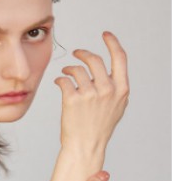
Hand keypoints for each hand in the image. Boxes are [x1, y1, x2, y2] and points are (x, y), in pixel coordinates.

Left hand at [54, 32, 128, 154]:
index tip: (105, 35)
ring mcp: (90, 94)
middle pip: (94, 59)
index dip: (112, 43)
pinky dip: (60, 79)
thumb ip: (116, 88)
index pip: (120, 57)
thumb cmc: (99, 128)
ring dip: (69, 68)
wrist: (85, 145)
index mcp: (121, 89)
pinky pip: (64, 80)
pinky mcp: (72, 99)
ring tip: (66, 73)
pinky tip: (59, 83)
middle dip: (83, 53)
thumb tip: (110, 72)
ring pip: (77, 69)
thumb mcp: (117, 107)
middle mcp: (107, 89)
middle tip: (76, 54)